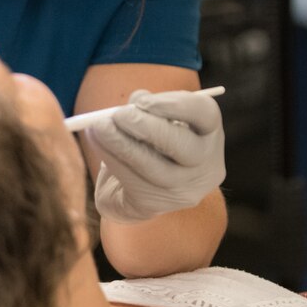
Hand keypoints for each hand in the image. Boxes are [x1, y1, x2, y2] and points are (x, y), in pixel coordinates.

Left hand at [87, 89, 225, 223]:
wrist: (135, 186)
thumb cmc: (147, 141)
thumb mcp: (151, 118)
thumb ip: (147, 107)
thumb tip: (135, 101)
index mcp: (208, 132)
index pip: (205, 114)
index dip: (176, 105)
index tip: (143, 101)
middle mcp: (204, 164)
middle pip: (184, 147)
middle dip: (147, 128)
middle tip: (118, 115)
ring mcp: (183, 190)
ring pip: (156, 169)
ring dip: (122, 144)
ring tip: (99, 127)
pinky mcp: (155, 205)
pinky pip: (133, 182)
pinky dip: (112, 159)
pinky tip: (98, 142)